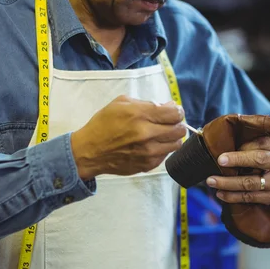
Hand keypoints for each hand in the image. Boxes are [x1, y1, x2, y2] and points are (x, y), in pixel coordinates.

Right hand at [71, 95, 185, 179]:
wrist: (90, 151)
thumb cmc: (103, 124)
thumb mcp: (121, 103)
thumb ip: (147, 103)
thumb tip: (168, 106)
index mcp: (140, 115)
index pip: (175, 113)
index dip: (177, 110)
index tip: (173, 111)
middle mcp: (147, 134)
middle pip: (179, 129)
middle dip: (176, 124)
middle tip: (167, 123)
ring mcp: (148, 152)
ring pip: (176, 144)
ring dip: (171, 138)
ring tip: (160, 134)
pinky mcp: (147, 165)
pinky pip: (165, 155)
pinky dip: (162, 149)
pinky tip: (150, 145)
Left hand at [206, 132, 269, 204]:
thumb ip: (255, 137)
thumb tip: (226, 137)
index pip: (262, 143)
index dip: (243, 147)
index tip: (225, 151)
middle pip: (260, 160)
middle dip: (237, 161)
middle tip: (218, 161)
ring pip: (252, 183)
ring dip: (229, 183)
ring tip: (211, 181)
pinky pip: (252, 198)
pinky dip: (234, 197)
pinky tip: (221, 193)